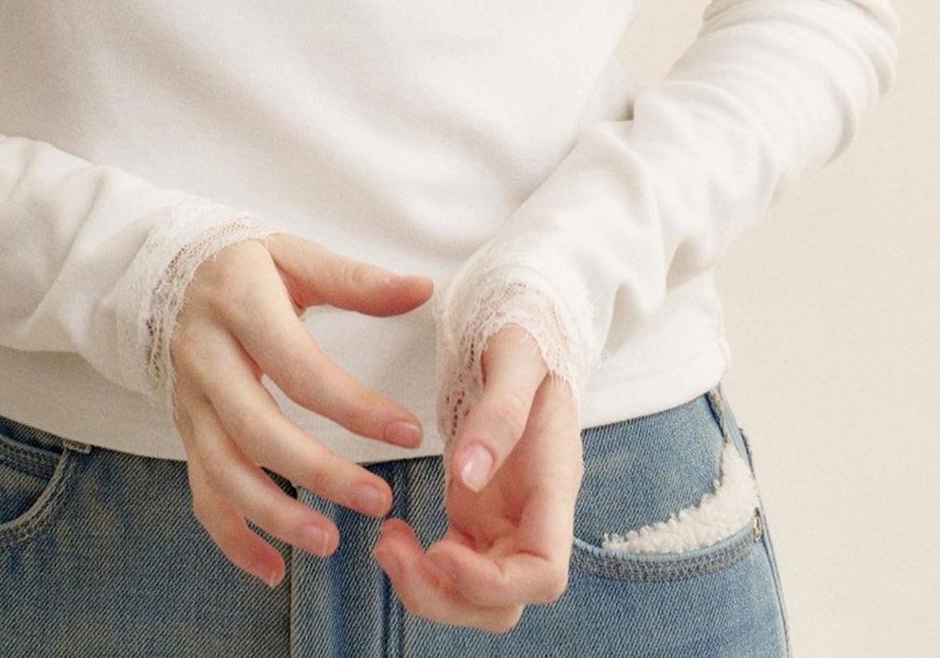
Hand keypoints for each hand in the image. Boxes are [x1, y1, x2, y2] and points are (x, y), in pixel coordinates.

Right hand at [168, 229, 434, 589]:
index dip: (355, 407)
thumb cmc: (250, 267)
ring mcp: (189, 397)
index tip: (408, 432)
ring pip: (223, 470)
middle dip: (318, 472)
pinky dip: (231, 537)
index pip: (301, 369)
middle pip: (257, 429)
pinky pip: (201, 492)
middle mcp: (204, 354)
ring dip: (274, 514)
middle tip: (378, 501)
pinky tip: (272, 569)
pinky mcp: (185, 428)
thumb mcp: (297, 257)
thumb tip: (422, 289)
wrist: (176, 273)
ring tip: (330, 541)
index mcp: (238, 303)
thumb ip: (358, 280)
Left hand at [372, 324, 583, 631]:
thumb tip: (468, 474)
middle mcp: (534, 518)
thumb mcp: (516, 358)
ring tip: (385, 543)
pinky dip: (418, 566)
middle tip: (387, 551)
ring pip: (475, 598)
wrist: (523, 335)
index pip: (544, 574)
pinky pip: (452, 568)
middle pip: (503, 604)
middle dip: (446, 597)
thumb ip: (499, 412)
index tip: (440, 549)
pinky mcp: (478, 518)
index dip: (493, 582)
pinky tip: (391, 533)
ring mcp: (506, 523)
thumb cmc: (527, 338)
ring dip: (427, 589)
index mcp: (554, 485)